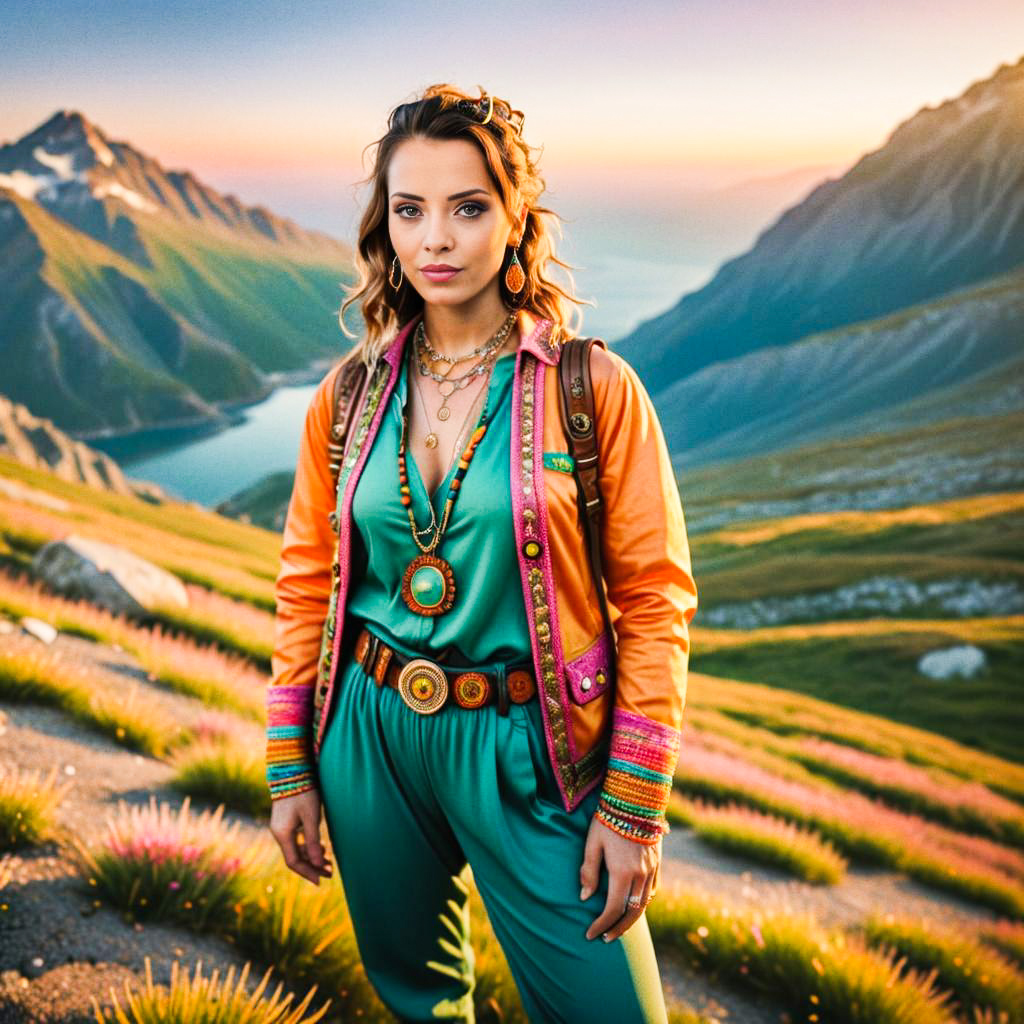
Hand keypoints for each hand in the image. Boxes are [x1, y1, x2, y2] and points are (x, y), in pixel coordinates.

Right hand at [269, 789, 333, 885]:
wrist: (292, 771)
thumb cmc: (303, 792)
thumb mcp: (311, 817)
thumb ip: (313, 841)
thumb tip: (318, 864)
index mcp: (282, 834)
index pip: (293, 862)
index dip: (308, 872)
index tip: (322, 880)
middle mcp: (279, 833)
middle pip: (295, 857)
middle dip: (312, 866)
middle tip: (330, 872)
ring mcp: (281, 827)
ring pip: (296, 849)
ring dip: (311, 857)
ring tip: (328, 861)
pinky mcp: (286, 821)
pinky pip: (296, 840)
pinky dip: (308, 846)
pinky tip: (321, 847)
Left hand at [580, 816, 660, 941]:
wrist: (634, 797)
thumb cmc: (608, 818)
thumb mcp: (592, 843)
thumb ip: (588, 871)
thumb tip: (585, 897)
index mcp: (622, 872)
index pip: (612, 910)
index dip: (601, 925)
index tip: (590, 934)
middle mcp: (640, 874)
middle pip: (632, 913)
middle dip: (618, 929)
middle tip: (605, 938)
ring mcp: (652, 868)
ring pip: (645, 904)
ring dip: (631, 919)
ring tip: (618, 926)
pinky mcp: (657, 861)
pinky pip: (654, 889)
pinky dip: (645, 902)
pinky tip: (635, 904)